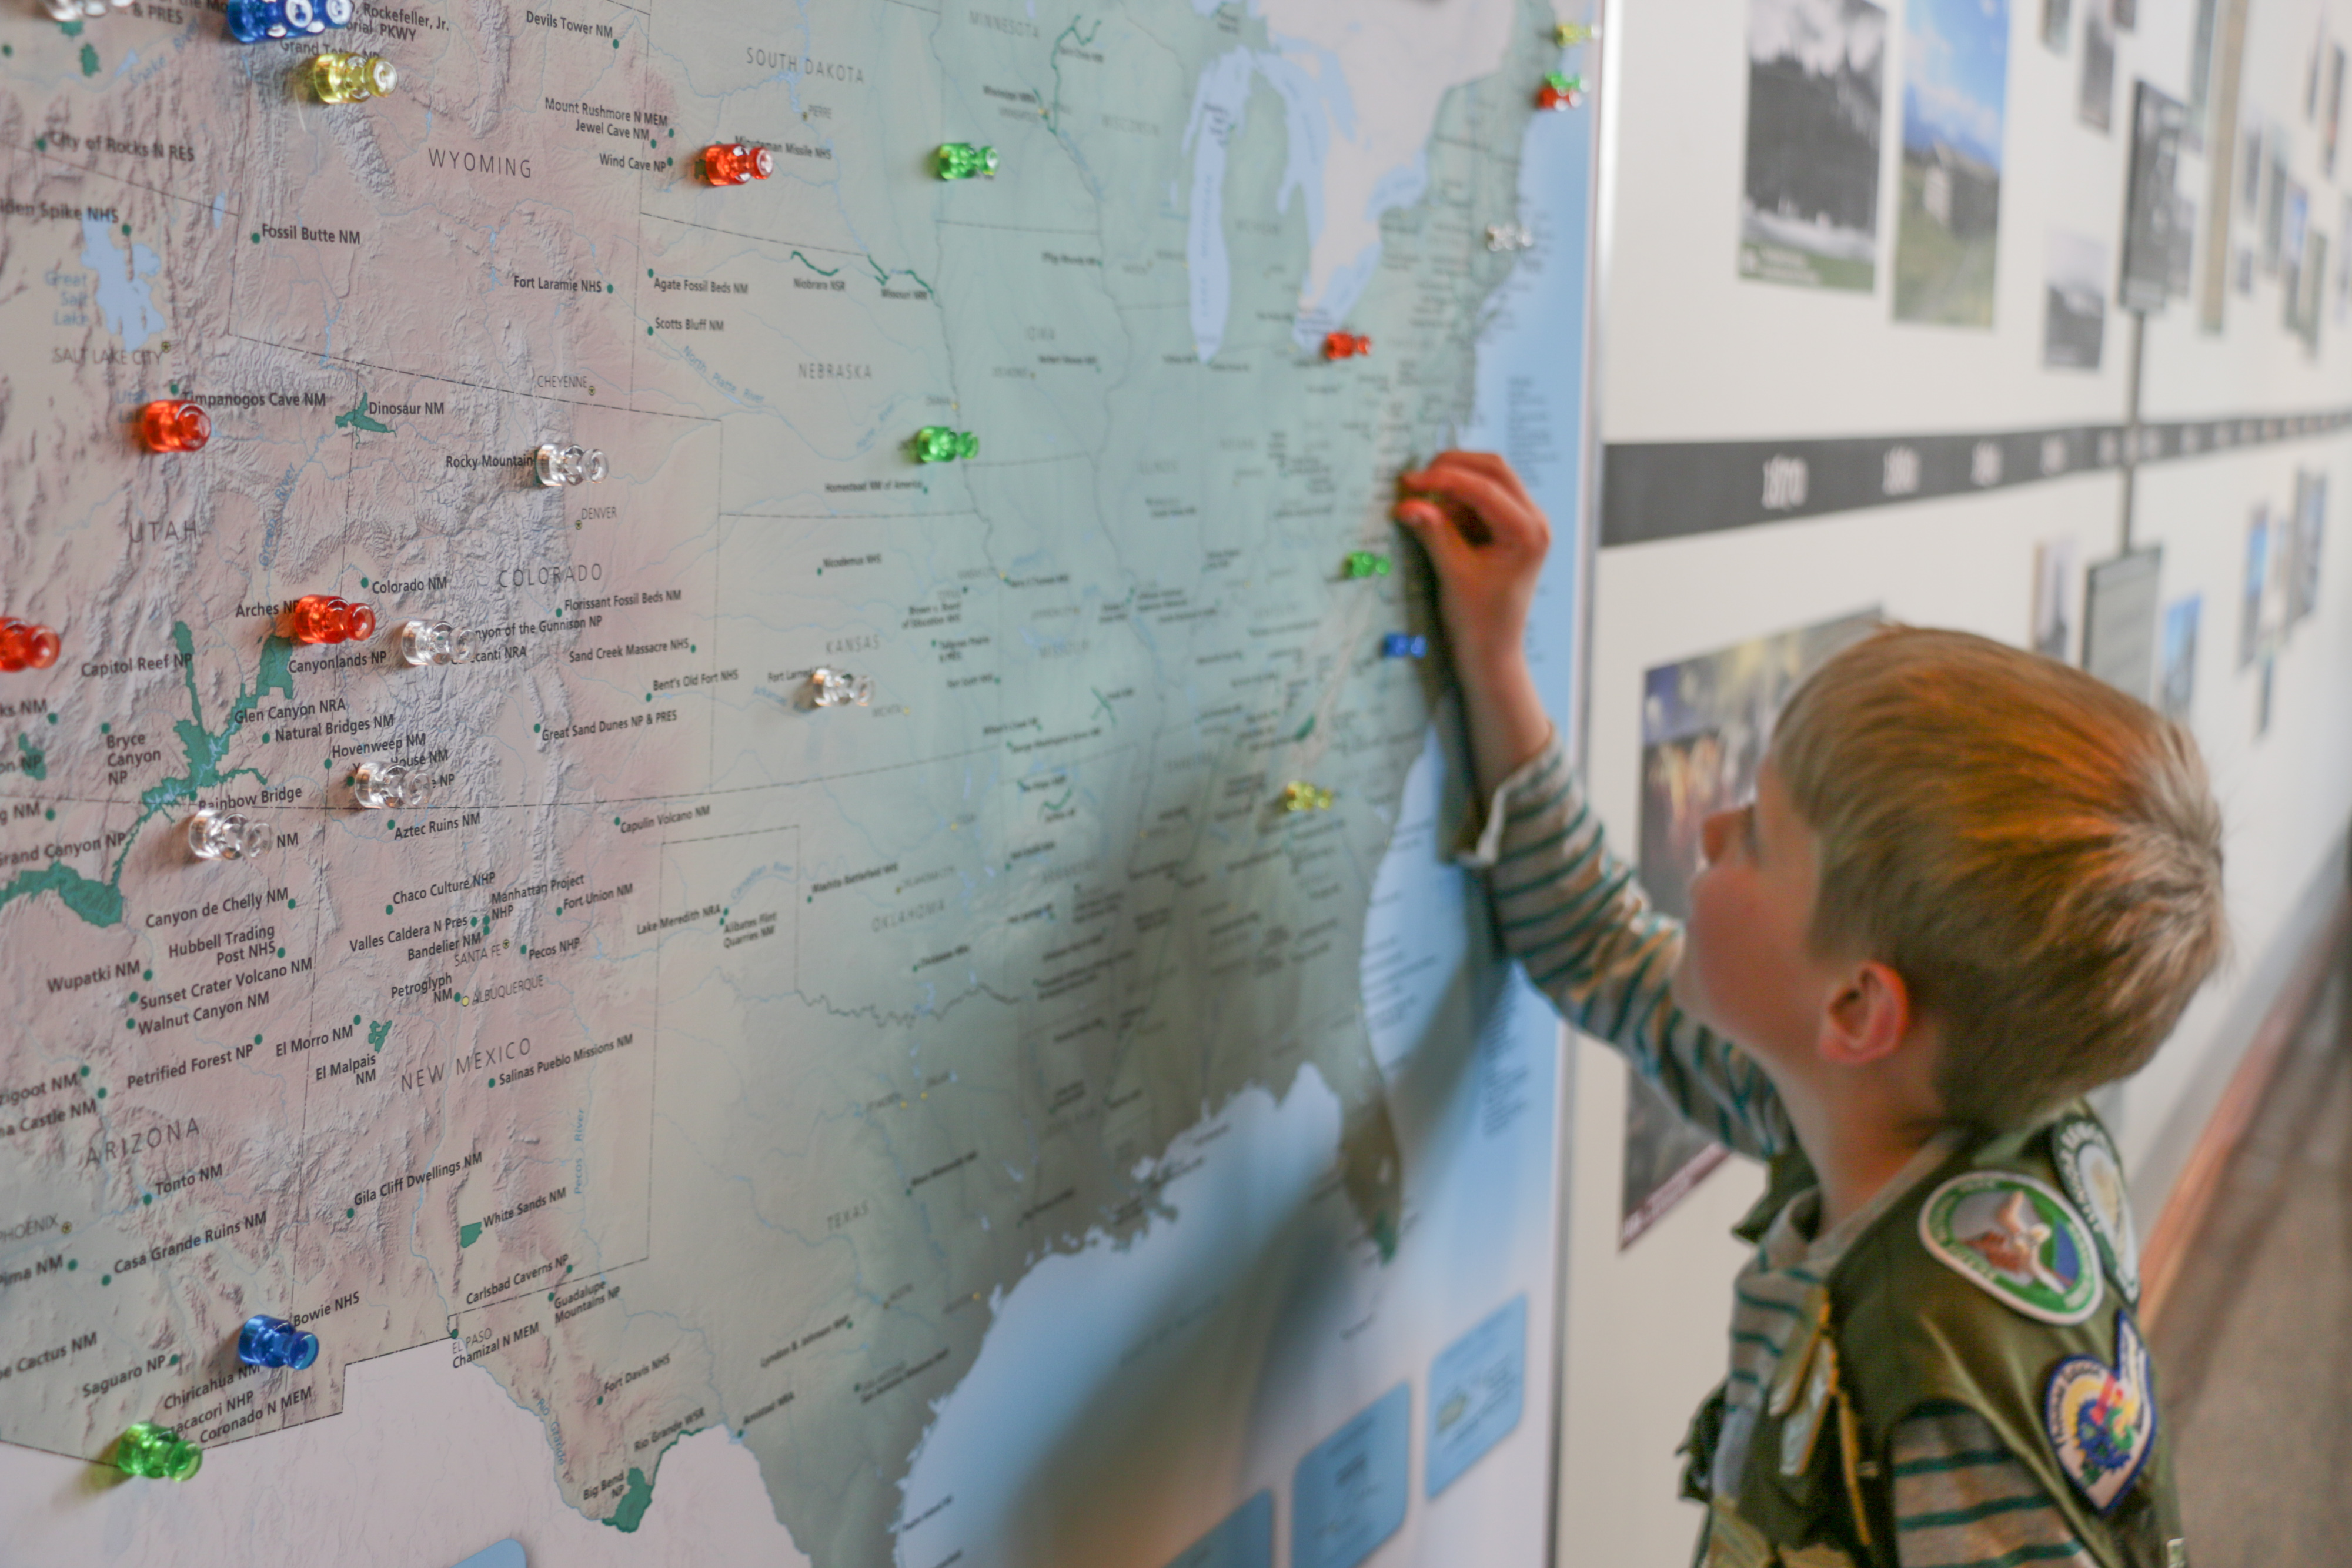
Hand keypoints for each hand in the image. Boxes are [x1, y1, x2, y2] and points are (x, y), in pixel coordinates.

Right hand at [1393, 451, 1550, 679]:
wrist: (1492, 653)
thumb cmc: (1478, 621)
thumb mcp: (1454, 575)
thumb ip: (1434, 533)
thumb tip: (1406, 503)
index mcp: (1528, 532)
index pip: (1485, 487)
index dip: (1444, 478)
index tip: (1408, 481)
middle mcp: (1533, 520)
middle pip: (1493, 470)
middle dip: (1452, 468)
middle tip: (1413, 480)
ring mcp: (1523, 523)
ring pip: (1487, 480)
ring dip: (1452, 484)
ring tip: (1421, 503)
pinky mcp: (1508, 529)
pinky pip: (1481, 500)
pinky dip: (1456, 501)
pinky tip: (1434, 517)